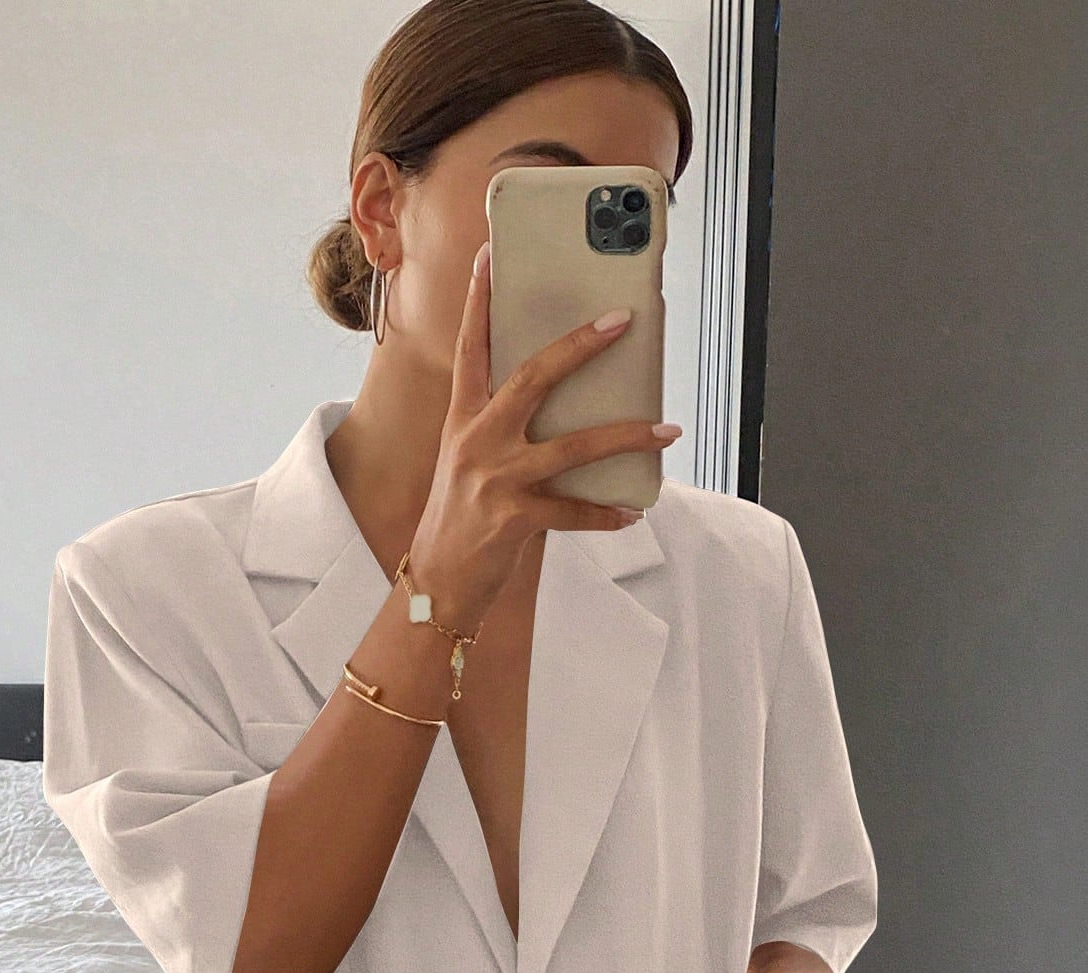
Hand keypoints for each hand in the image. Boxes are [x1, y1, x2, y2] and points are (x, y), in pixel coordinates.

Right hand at [407, 239, 683, 630]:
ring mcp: (495, 480)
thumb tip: (565, 404)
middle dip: (580, 346)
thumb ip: (504, 429)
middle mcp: (477, 441)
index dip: (479, 302)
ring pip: (571, 446)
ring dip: (625, 436)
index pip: (471, 349)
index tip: (489, 256)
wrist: (437, 583)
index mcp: (462, 420)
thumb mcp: (469, 463)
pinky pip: (573, 512)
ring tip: (666, 430)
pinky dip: (607, 513)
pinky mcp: (513, 519)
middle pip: (532, 378)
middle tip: (622, 321)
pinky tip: (634, 511)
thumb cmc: (460, 519)